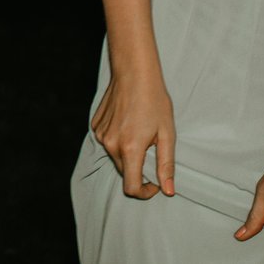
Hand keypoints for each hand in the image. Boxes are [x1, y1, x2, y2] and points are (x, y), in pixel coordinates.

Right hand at [90, 65, 177, 198]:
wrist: (134, 72)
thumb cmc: (154, 100)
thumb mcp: (167, 134)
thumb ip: (166, 165)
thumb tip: (167, 190)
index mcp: (130, 149)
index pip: (131, 187)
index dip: (145, 191)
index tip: (155, 183)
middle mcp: (111, 144)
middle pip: (123, 172)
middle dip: (138, 170)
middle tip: (152, 151)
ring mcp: (100, 134)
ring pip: (115, 157)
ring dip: (128, 154)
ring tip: (140, 133)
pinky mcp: (95, 126)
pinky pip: (107, 142)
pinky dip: (118, 140)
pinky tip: (128, 124)